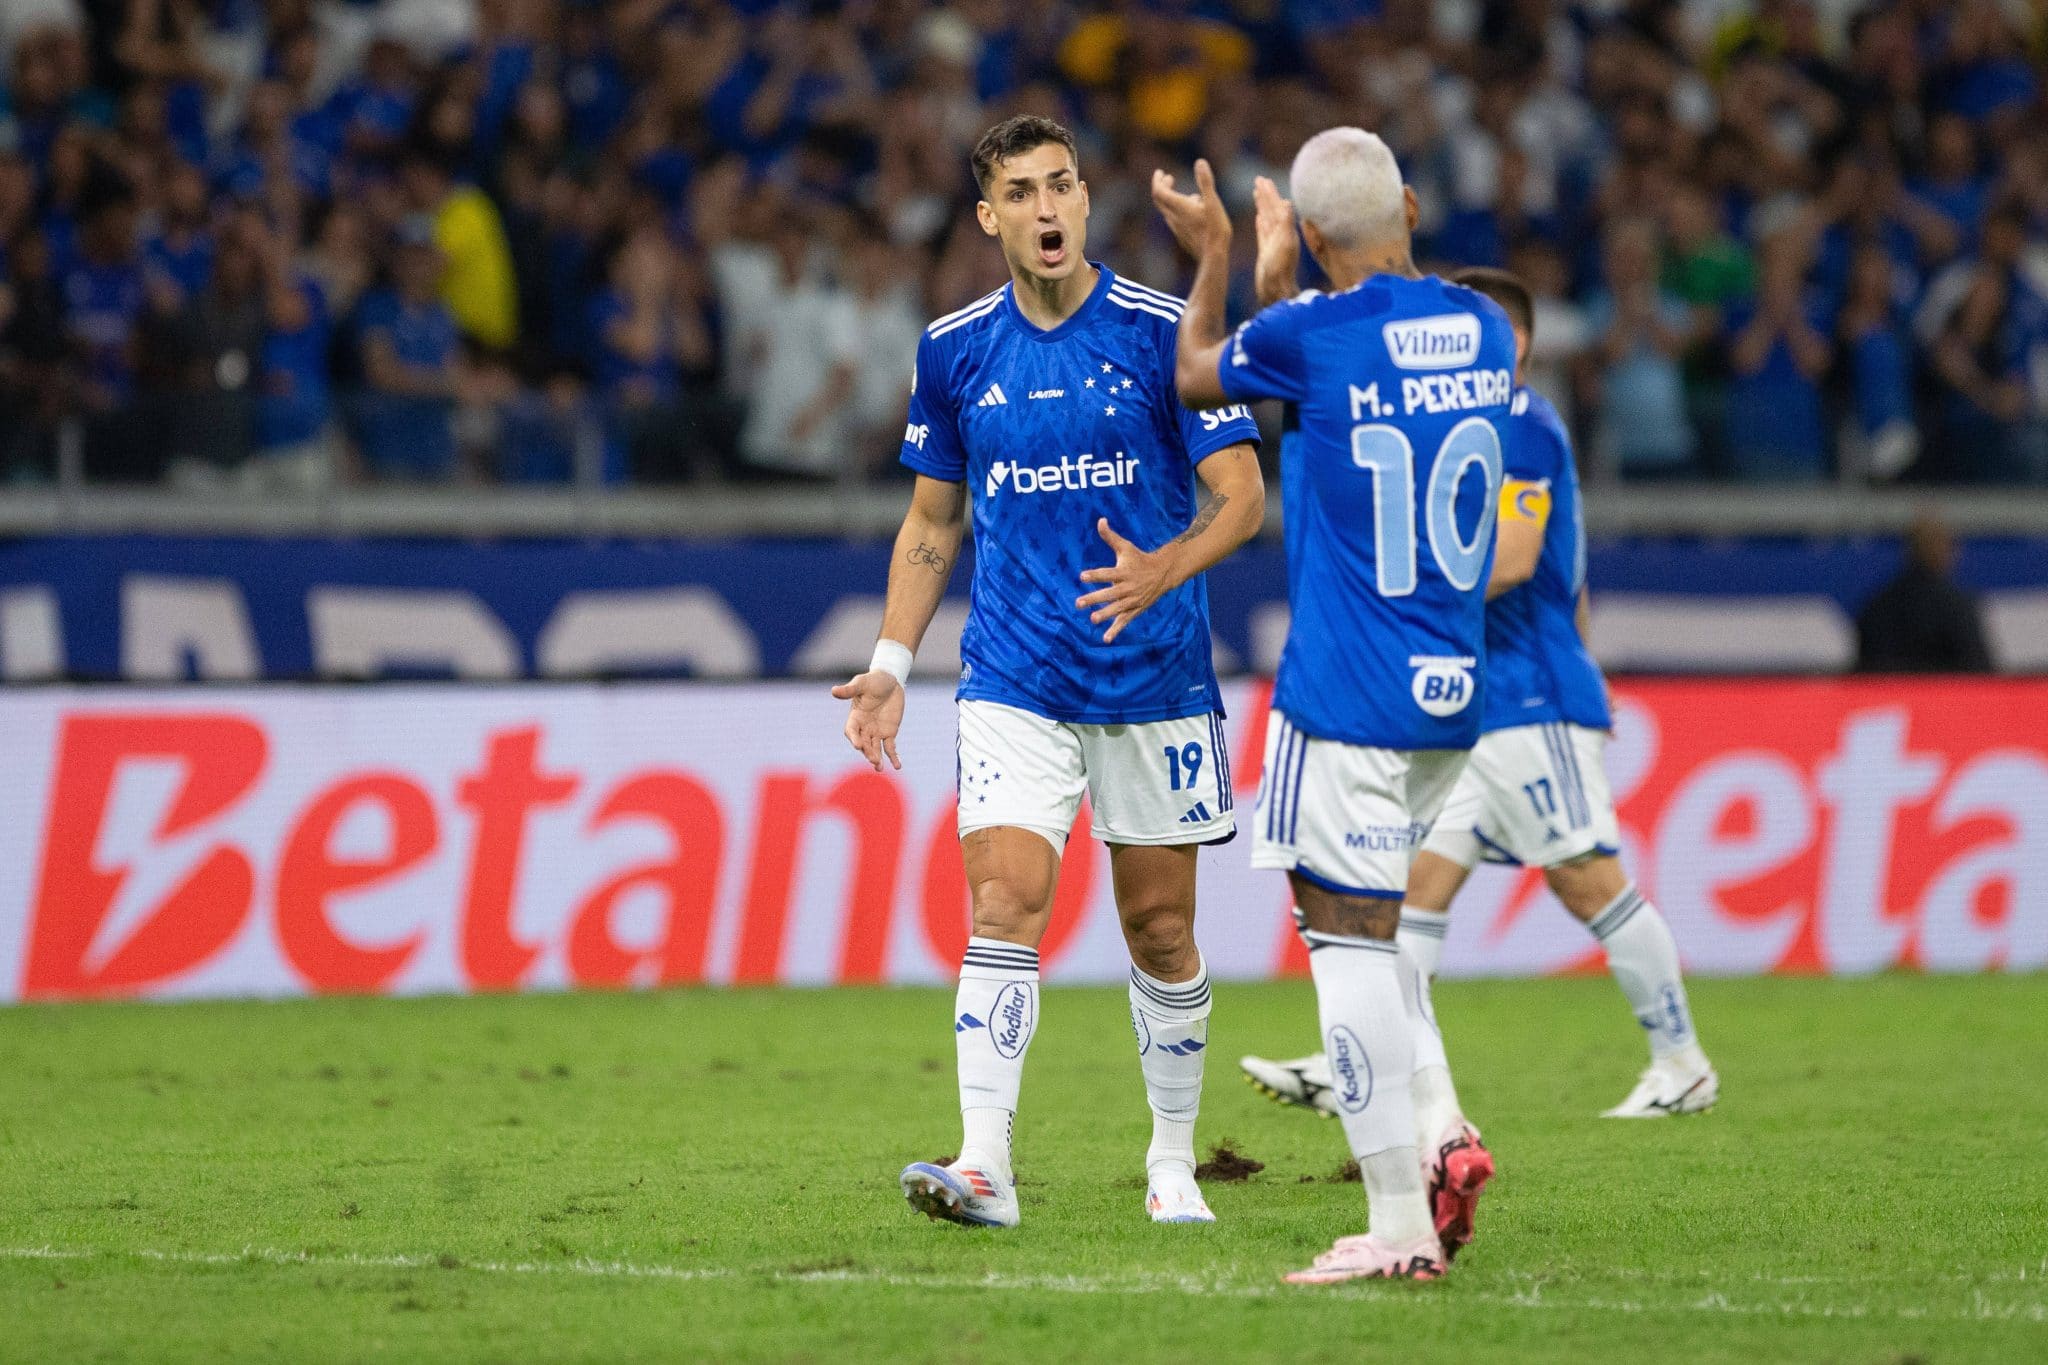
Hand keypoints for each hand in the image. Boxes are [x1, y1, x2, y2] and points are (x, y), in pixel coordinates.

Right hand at [831, 671, 904, 770]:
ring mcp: (876, 731)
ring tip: (879, 767)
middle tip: (873, 760)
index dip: (854, 738)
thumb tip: (833, 691)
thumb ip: (849, 690)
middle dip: (867, 751)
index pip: (851, 730)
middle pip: (863, 743)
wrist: (891, 681)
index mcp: (855, 716)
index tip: (858, 745)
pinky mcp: (889, 733)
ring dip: (877, 758)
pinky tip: (897, 766)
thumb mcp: (862, 683)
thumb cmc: (873, 680)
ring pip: (875, 748)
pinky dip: (893, 757)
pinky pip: (890, 748)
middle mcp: (864, 727)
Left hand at [1076, 518, 1175, 643]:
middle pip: (1110, 594)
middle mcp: (1128, 587)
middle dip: (1095, 598)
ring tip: (1092, 619)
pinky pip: (1125, 621)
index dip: (1095, 575)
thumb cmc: (1139, 559)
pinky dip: (1116, 630)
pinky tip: (1106, 638)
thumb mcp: (1126, 547)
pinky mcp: (1135, 609)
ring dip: (1105, 614)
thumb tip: (1100, 520)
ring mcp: (1132, 600)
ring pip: (1117, 609)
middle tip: (1078, 603)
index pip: (1108, 573)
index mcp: (1124, 572)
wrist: (1163, 573)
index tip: (1082, 576)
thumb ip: (1110, 537)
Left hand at [1151, 158, 1231, 259]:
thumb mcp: (1213, 202)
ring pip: (1168, 211)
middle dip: (1162, 187)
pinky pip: (1176, 220)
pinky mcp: (1182, 237)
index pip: (1159, 191)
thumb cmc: (1214, 229)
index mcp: (1179, 207)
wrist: (1213, 256)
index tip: (1160, 172)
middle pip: (1160, 200)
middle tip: (1168, 178)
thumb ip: (1205, 182)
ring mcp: (1177, 228)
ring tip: (1189, 194)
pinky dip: (1180, 211)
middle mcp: (1174, 217)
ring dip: (1173, 199)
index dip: (1157, 180)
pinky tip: (1195, 213)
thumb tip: (1200, 162)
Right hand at [1251, 175, 1298, 305]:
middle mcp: (1281, 234)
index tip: (1262, 179)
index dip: (1269, 193)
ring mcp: (1273, 242)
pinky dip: (1261, 222)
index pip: (1276, 206)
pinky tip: (1259, 217)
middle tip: (1259, 180)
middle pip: (1272, 209)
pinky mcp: (1267, 251)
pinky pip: (1263, 231)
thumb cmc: (1280, 270)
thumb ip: (1286, 224)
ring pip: (1267, 218)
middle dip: (1266, 195)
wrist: (1275, 291)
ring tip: (1257, 193)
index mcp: (1285, 230)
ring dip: (1262, 205)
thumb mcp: (1285, 244)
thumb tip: (1287, 203)